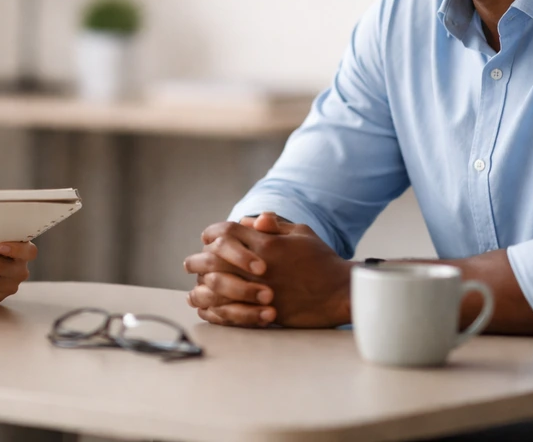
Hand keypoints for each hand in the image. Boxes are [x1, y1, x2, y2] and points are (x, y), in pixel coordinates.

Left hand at [184, 212, 352, 327]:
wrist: (341, 291)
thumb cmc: (322, 260)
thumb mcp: (300, 233)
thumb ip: (273, 225)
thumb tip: (248, 220)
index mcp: (266, 243)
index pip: (226, 232)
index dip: (212, 234)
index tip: (206, 239)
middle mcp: (259, 265)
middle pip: (214, 258)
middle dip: (198, 260)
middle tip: (191, 264)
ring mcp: (260, 290)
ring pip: (217, 286)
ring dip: (202, 286)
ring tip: (196, 289)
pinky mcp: (265, 312)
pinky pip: (229, 312)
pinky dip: (215, 311)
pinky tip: (209, 309)